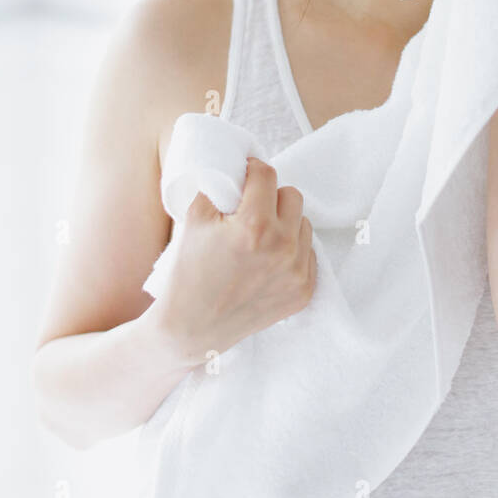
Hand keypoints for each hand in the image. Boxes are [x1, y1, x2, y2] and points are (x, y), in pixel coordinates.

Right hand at [152, 156, 316, 369]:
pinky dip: (293, 251)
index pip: (267, 176)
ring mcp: (296, 272)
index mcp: (254, 226)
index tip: (247, 174)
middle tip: (252, 208)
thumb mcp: (194, 219)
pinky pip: (309, 254)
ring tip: (260, 237)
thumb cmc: (188, 273)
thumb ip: (217, 188)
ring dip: (285, 223)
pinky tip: (270, 259)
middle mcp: (282, 247)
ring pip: (303, 224)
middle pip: (292, 196)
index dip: (253, 169)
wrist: (191, 329)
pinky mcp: (304, 292)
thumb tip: (234, 171)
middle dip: (271, 197)